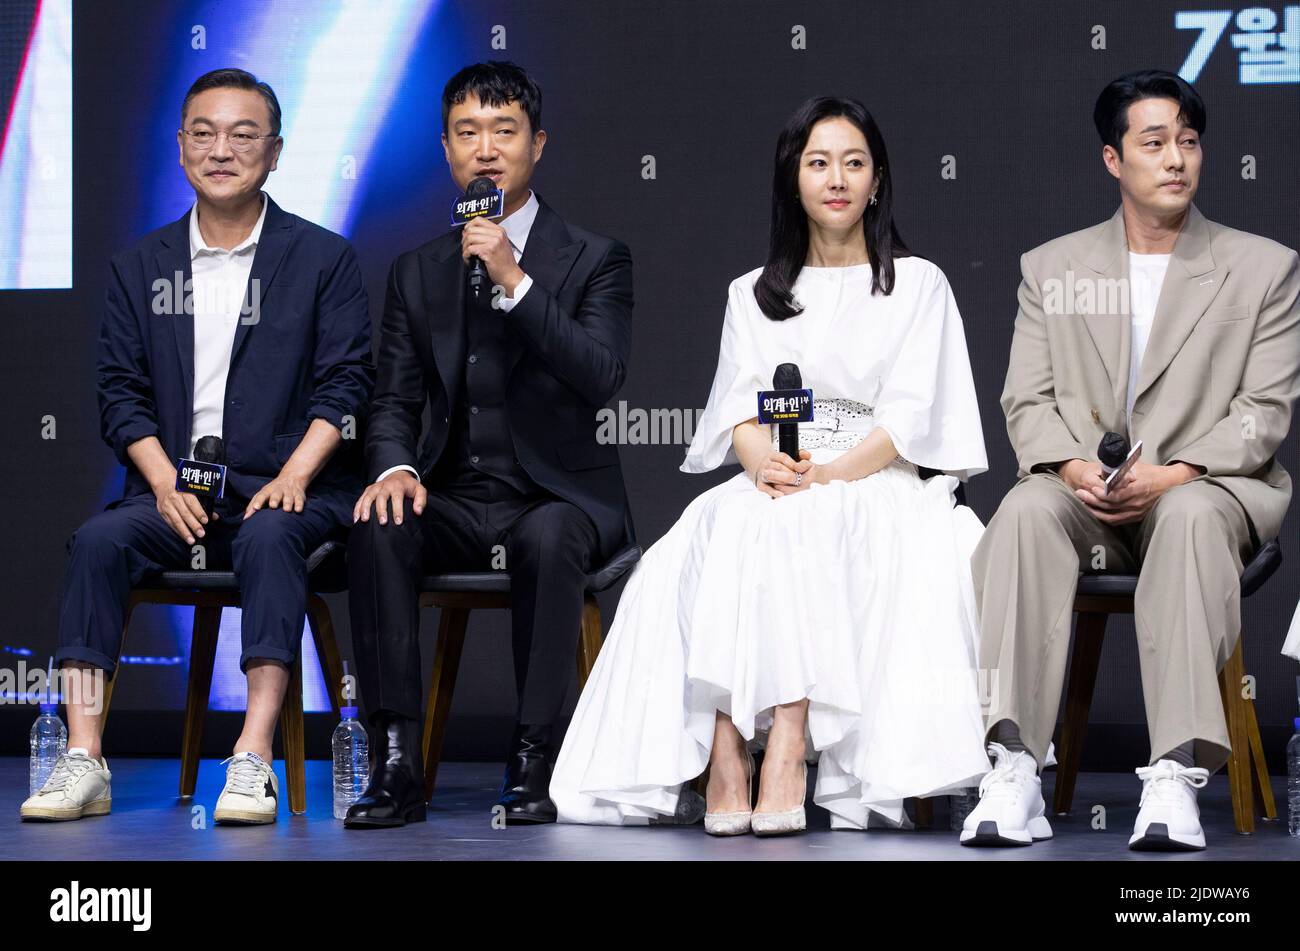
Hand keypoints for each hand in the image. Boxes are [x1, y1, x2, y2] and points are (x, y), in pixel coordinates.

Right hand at [152, 475, 214, 544]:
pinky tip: (184, 537)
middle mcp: (174, 499)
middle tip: (201, 533)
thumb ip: (204, 503)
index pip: (192, 503)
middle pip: (185, 513)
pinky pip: (170, 523)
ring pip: (176, 520)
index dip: (199, 512)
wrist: (163, 482)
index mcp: (184, 491)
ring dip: (184, 532)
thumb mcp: (193, 490)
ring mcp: (167, 506)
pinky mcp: (162, 512)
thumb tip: (214, 516)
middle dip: (193, 525)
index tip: (205, 521)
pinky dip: (178, 531)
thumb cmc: (182, 487)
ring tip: (192, 540)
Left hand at [244, 469, 308, 517]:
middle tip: (272, 506)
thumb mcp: (262, 494)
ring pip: (289, 497)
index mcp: (268, 490)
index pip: (262, 495)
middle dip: (274, 499)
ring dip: (288, 503)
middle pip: (276, 494)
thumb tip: (245, 518)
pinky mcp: (299, 495)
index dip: (258, 501)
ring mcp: (289, 492)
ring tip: (286, 509)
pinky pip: (300, 499)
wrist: (292, 477)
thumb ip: (252, 506)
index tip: (256, 508)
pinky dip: (299, 504)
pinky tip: (298, 510)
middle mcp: (279, 490)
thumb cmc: (273, 490)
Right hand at [353, 469, 426, 524]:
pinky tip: (356, 518)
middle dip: (381, 510)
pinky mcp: (368, 490)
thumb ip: (421, 500)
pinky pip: (361, 499)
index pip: (397, 498)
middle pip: (381, 497)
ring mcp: (375, 488)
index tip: (398, 521)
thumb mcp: (419, 490)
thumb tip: (418, 511)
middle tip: (383, 522)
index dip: (397, 510)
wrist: (397, 475)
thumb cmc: (408, 486)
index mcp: (398, 486)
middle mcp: (385, 486)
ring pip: (368, 497)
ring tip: (365, 520)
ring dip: (365, 508)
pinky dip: (357, 508)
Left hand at [461, 217, 523, 296]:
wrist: (510, 275)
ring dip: (465, 247)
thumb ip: (489, 236)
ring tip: (468, 254)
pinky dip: (466, 255)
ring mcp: (493, 242)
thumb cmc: (505, 263)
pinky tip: (469, 259)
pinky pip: (470, 249)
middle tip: (466, 247)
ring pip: (469, 238)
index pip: (478, 220)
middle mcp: (497, 234)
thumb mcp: (500, 244)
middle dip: (464, 239)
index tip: (466, 233)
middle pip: (471, 229)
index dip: (468, 226)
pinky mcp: (488, 251)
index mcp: (499, 230)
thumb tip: (471, 232)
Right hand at [752, 449, 815, 499]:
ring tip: (792, 485)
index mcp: (773, 456)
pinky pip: (765, 488)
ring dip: (781, 482)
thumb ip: (800, 455)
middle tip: (797, 478)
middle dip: (788, 473)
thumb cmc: (778, 464)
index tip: (798, 469)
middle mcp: (766, 464)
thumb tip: (807, 455)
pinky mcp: (760, 484)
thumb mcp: (788, 456)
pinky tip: (781, 494)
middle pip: (777, 467)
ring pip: (770, 476)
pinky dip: (773, 492)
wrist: (761, 467)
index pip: (783, 458)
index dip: (791, 463)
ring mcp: (762, 474)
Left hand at [1068, 461, 1194, 525]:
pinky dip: (1104, 517)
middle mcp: (1137, 503)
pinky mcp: (1136, 517)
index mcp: (1139, 489)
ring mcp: (1137, 512)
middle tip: (1079, 494)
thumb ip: (1122, 471)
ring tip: (1083, 503)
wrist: (1171, 484)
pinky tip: (1094, 512)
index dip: (1103, 494)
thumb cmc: (1153, 473)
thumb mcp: (1138, 467)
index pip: (1117, 496)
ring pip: (1112, 516)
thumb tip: (1106, 472)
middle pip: (1111, 506)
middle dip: (1093, 501)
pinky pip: (1117, 521)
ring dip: (1095, 511)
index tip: (1092, 489)